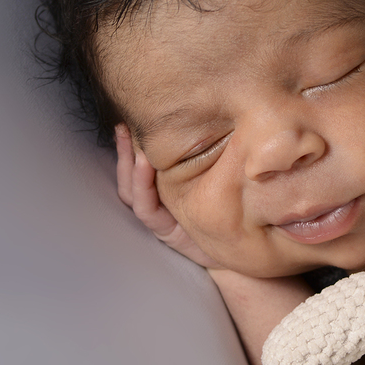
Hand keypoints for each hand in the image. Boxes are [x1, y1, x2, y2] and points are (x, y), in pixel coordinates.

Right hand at [115, 124, 218, 268]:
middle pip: (127, 174)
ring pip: (130, 190)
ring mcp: (159, 216)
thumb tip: (205, 118)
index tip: (129, 120)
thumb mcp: (216, 174)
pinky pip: (146, 208)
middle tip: (121, 126)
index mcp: (164, 186)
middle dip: (123, 150)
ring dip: (128, 165)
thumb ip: (206, 153)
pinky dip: (141, 185)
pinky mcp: (165, 231)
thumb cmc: (230, 207)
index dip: (130, 143)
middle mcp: (157, 200)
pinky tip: (143, 164)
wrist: (242, 246)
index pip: (139, 163)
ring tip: (129, 140)